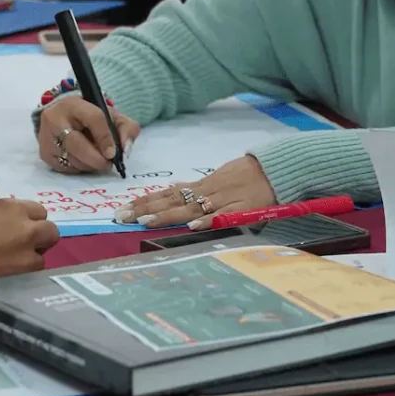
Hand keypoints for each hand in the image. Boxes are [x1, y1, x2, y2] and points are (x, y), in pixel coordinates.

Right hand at [0, 199, 59, 314]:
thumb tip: (2, 226)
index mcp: (10, 208)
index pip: (36, 210)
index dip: (29, 220)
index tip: (19, 227)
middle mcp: (25, 227)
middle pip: (50, 230)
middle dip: (40, 236)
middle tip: (24, 245)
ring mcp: (28, 252)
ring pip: (44, 254)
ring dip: (33, 256)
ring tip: (14, 263)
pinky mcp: (25, 274)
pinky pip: (35, 272)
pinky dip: (26, 273)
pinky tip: (10, 275)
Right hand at [36, 95, 140, 173]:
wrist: (65, 118)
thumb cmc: (91, 118)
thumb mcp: (111, 116)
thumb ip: (127, 128)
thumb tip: (126, 149)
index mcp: (74, 104)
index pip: (93, 119)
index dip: (105, 137)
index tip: (113, 153)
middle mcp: (55, 118)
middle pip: (76, 143)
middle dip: (95, 158)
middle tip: (108, 164)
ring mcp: (47, 137)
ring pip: (71, 158)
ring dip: (89, 165)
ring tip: (98, 160)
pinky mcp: (44, 153)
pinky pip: (65, 167)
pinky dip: (79, 168)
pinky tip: (84, 161)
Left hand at [115, 155, 277, 229]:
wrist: (274, 169)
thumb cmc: (245, 174)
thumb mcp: (216, 177)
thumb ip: (195, 186)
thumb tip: (173, 187)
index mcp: (200, 186)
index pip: (166, 194)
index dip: (144, 202)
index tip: (122, 209)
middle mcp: (206, 192)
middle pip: (171, 201)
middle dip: (145, 210)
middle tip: (121, 218)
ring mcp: (223, 201)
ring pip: (190, 209)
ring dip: (168, 216)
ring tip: (146, 222)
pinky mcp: (241, 210)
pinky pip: (223, 216)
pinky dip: (208, 220)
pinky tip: (193, 227)